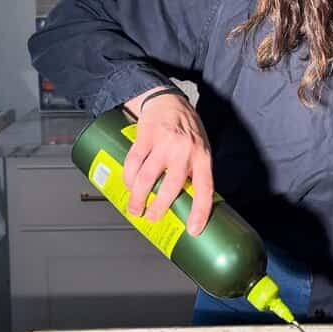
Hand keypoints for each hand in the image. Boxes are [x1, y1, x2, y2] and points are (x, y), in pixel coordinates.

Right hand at [121, 86, 213, 235]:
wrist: (169, 101)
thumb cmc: (187, 129)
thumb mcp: (201, 149)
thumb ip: (195, 172)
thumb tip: (189, 203)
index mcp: (203, 157)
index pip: (205, 189)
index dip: (201, 212)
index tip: (194, 230)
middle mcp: (185, 151)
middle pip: (172, 187)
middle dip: (160, 208)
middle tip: (152, 218)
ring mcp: (165, 143)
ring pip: (148, 177)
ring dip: (138, 197)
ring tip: (135, 209)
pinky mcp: (146, 137)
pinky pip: (133, 162)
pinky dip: (128, 177)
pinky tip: (127, 186)